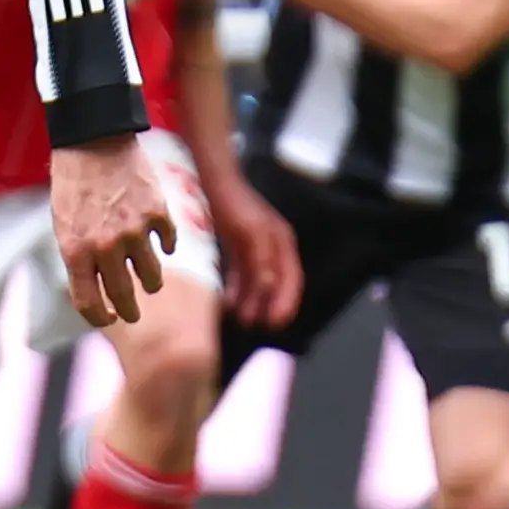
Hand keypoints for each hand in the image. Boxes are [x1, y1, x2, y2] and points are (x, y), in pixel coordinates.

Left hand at [52, 134, 175, 324]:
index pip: (89, 303)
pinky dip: (166, 246)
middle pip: (123, 297)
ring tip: (148, 279)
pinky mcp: (158, 214)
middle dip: (129, 311)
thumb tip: (96, 287)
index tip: (108, 319)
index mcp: (76, 251)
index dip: (100, 318)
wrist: (93, 140)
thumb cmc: (73, 183)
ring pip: (151, 277)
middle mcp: (106, 246)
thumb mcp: (64, 225)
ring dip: (149, 282)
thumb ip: (79, 257)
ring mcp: (135, 231)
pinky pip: (169, 243)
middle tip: (132, 313)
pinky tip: (161, 243)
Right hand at [211, 173, 302, 326]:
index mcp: (282, 242)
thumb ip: (244, 275)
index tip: (277, 323)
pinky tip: (241, 298)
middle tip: (269, 326)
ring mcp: (268, 232)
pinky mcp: (251, 228)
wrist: (217, 181)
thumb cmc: (229, 213)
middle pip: (288, 277)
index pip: (292, 277)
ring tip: (248, 320)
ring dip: (260, 299)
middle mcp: (281, 238)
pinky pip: (257, 259)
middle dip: (280, 303)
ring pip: (272, 272)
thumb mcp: (238, 248)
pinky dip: (253, 280)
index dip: (286, 301)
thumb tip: (241, 305)